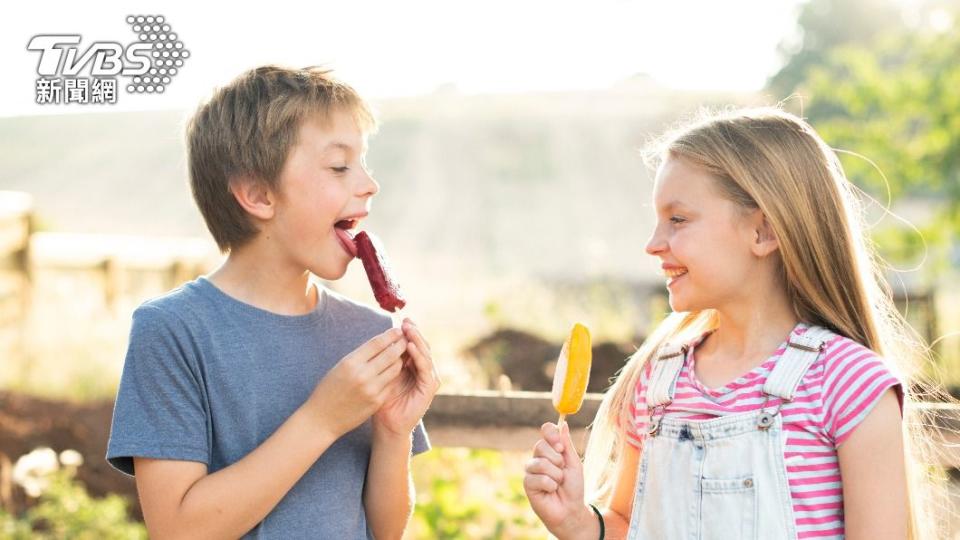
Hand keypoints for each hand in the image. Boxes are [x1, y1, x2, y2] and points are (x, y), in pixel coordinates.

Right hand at [304, 327, 407, 437]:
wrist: (322, 419)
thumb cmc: (329, 389)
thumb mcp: (340, 367)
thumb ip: (360, 356)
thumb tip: (381, 342)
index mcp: (350, 363)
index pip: (377, 343)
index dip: (390, 335)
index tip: (397, 330)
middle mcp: (362, 375)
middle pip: (390, 354)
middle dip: (401, 344)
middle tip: (406, 339)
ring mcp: (371, 389)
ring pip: (395, 368)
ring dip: (399, 360)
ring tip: (400, 356)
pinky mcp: (377, 402)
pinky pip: (392, 383)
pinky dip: (394, 376)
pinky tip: (394, 372)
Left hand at [373, 318, 440, 436]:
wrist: (386, 425)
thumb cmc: (380, 401)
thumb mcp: (380, 375)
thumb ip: (384, 359)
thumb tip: (380, 337)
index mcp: (411, 366)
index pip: (412, 344)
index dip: (408, 332)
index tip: (400, 319)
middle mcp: (421, 370)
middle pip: (421, 346)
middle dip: (414, 333)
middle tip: (406, 321)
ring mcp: (427, 379)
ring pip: (425, 354)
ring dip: (418, 341)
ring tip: (409, 331)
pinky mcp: (429, 388)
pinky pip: (425, 368)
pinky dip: (419, 357)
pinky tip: (411, 348)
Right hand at [524, 422, 592, 537]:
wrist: (571, 510)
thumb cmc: (574, 488)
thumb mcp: (574, 464)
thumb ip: (567, 445)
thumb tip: (564, 425)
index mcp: (551, 450)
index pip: (546, 431)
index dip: (551, 433)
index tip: (560, 445)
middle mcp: (538, 457)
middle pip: (540, 445)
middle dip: (556, 459)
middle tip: (562, 470)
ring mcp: (531, 470)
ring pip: (540, 463)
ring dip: (556, 475)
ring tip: (558, 484)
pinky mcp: (527, 484)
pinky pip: (538, 478)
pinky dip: (550, 485)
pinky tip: (551, 492)